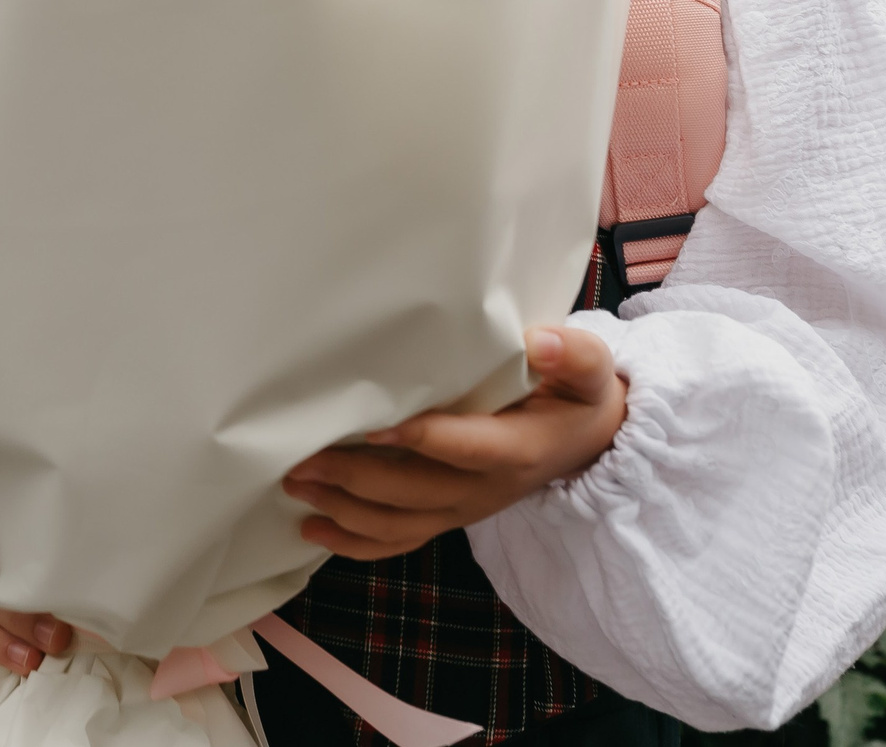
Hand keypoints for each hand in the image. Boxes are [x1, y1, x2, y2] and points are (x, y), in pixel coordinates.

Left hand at [282, 325, 626, 560]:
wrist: (584, 440)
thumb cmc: (575, 394)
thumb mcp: (588, 369)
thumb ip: (571, 354)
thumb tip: (540, 342)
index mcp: (519, 448)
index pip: (467, 448)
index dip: (422, 438)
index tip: (371, 423)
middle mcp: (487, 489)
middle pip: (415, 492)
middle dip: (354, 478)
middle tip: (302, 458)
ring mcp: (464, 509)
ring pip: (399, 524)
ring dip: (344, 511)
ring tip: (296, 487)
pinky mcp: (449, 516)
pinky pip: (401, 541)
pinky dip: (355, 543)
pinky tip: (314, 530)